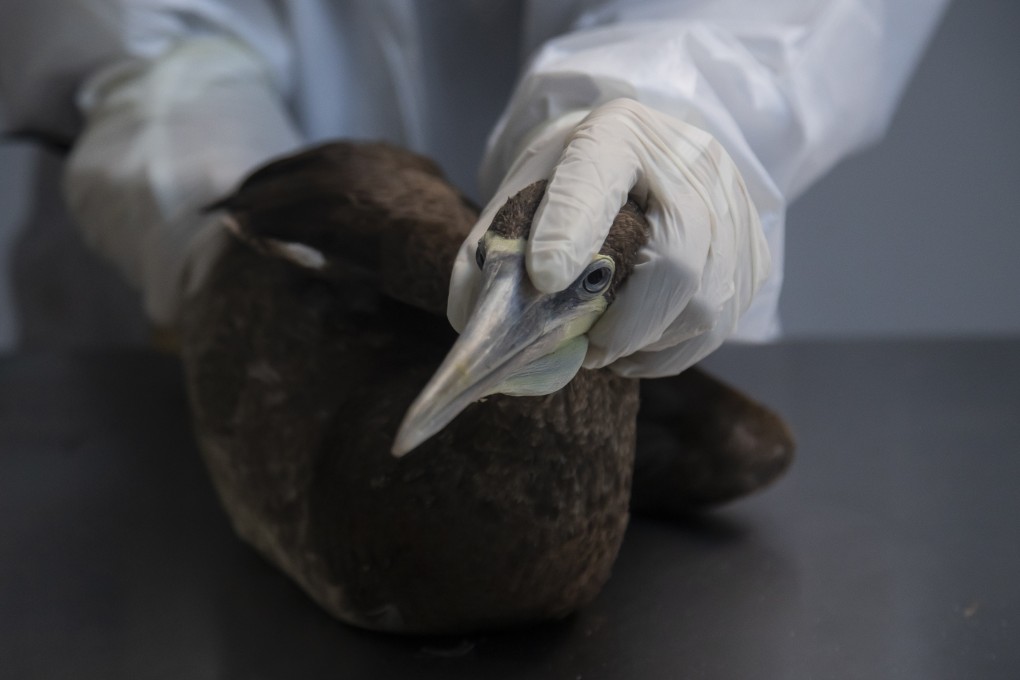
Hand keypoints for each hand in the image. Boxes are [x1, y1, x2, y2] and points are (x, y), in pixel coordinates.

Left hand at [448, 98, 770, 377]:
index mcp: (615, 133)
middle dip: (626, 323)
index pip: (596, 176)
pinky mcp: (754, 250)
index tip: (544, 279)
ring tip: (609, 347)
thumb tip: (490, 336)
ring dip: (649, 343)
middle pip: (676, 257)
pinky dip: (674, 350)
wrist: (637, 162)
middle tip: (588, 349)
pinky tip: (640, 346)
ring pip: (707, 302)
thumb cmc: (565, 190)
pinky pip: (722, 322)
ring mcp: (733, 204)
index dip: (570, 229)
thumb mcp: (515, 204)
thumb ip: (490, 259)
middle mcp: (689, 159)